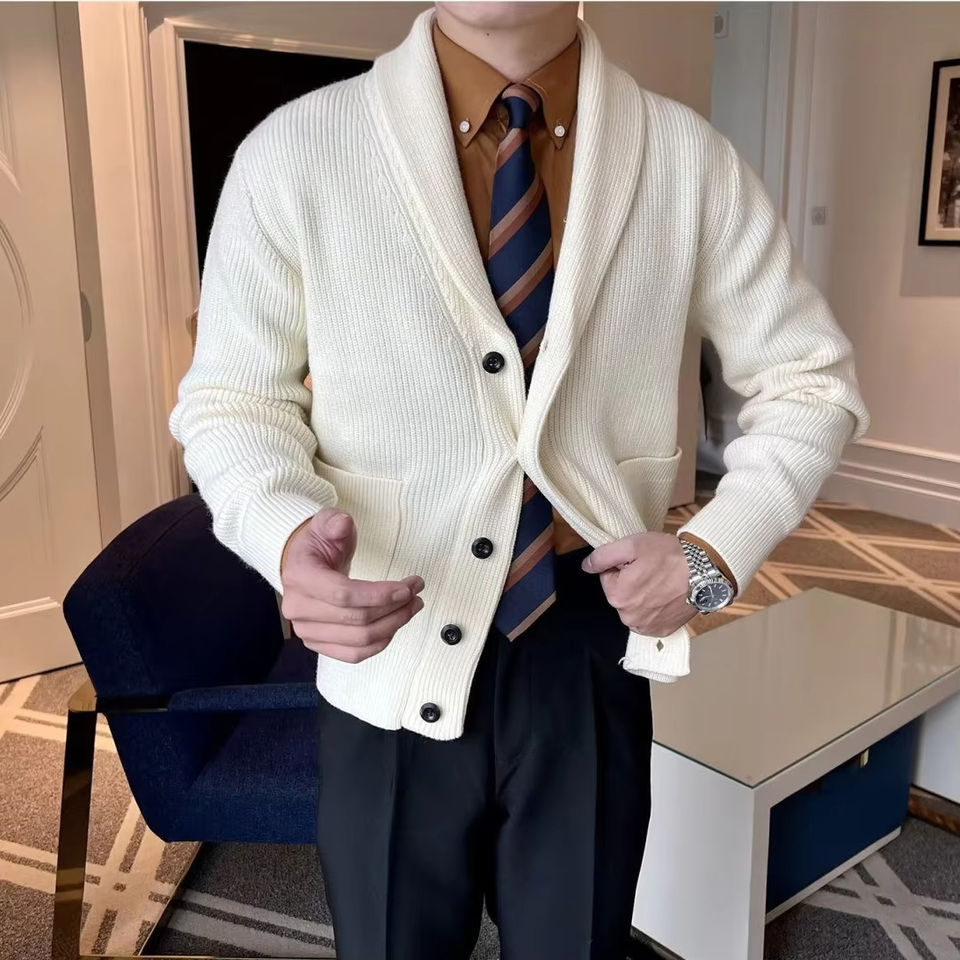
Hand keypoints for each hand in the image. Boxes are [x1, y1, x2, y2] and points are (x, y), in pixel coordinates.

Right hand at [279, 507, 424, 662]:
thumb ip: (333, 522)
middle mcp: (298, 609)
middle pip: (356, 619)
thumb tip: (342, 524)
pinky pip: (354, 654)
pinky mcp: (318, 644)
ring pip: (359, 640)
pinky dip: (381, 642)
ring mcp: (306, 631)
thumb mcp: (324, 524)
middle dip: (395, 607)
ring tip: (412, 606)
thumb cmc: (318, 545)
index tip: (407, 587)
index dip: (379, 594)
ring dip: (393, 625)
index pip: (343, 594)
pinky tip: (395, 624)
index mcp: (299, 577)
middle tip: (416, 592)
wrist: (303, 565)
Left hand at [580, 532, 696, 636]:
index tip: (640, 561)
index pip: (608, 577)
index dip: (622, 566)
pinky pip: (649, 619)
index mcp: (617, 596)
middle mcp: (628, 617)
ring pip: (634, 607)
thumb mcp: (631, 545)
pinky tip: (667, 596)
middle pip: (621, 594)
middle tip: (652, 570)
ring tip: (661, 582)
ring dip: (643, 596)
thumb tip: (586, 566)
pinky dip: (655, 608)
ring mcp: (646, 627)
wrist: (704, 571)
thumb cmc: (668, 555)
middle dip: (631, 581)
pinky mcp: (662, 631)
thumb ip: (603, 556)